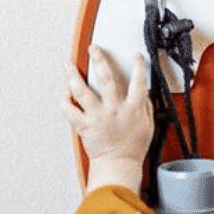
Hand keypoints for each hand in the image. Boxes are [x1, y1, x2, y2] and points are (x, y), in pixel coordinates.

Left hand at [65, 47, 151, 192]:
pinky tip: (64, 93)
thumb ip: (145, 106)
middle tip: (94, 49)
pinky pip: (69, 110)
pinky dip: (65, 100)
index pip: (139, 82)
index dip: (138, 66)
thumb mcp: (148, 125)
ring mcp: (97, 116)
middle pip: (106, 79)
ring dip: (73, 76)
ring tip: (68, 66)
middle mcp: (114, 109)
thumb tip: (144, 91)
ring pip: (82, 91)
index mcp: (133, 108)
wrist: (117, 164)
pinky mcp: (84, 125)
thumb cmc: (132, 148)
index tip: (135, 56)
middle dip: (100, 60)